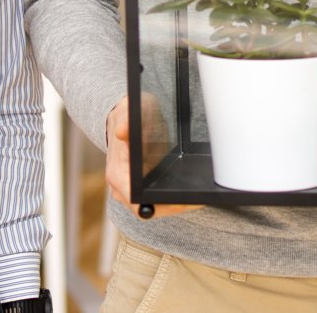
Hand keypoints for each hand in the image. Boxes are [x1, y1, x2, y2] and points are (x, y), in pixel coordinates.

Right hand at [105, 95, 201, 217]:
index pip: (137, 200)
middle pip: (152, 209)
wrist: (122, 121)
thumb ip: (128, 117)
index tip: (183, 200)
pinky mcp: (140, 191)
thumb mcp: (131, 108)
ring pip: (157, 208)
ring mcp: (129, 193)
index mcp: (117, 173)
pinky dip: (173, 198)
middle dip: (176, 205)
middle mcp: (120, 188)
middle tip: (199, 200)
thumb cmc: (130, 115)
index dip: (161, 203)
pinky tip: (190, 191)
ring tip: (199, 197)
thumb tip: (122, 131)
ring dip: (177, 203)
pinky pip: (158, 201)